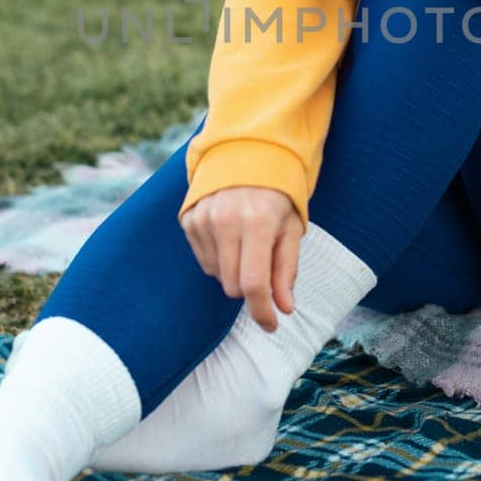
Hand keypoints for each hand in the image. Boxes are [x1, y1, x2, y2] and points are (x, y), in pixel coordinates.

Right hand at [180, 186, 303, 331]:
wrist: (245, 154)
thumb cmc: (276, 194)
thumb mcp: (291, 228)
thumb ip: (286, 269)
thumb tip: (284, 308)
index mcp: (258, 222)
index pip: (254, 283)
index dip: (262, 311)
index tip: (271, 326)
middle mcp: (225, 221)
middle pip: (233, 286)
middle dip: (251, 288)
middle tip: (264, 265)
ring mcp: (203, 219)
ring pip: (217, 276)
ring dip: (234, 271)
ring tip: (247, 243)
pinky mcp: (188, 220)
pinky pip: (204, 261)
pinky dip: (219, 259)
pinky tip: (230, 237)